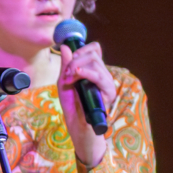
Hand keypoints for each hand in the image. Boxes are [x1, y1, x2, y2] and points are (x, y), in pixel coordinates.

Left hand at [55, 38, 116, 168]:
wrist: (76, 126)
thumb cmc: (72, 106)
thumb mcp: (64, 82)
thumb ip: (65, 65)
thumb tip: (65, 46)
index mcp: (94, 71)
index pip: (95, 50)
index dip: (83, 49)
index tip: (70, 58)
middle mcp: (103, 75)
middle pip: (93, 54)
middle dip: (75, 60)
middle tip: (66, 73)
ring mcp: (107, 83)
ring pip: (95, 62)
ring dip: (77, 67)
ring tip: (68, 79)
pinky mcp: (108, 92)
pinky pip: (99, 76)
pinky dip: (87, 73)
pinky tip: (77, 75)